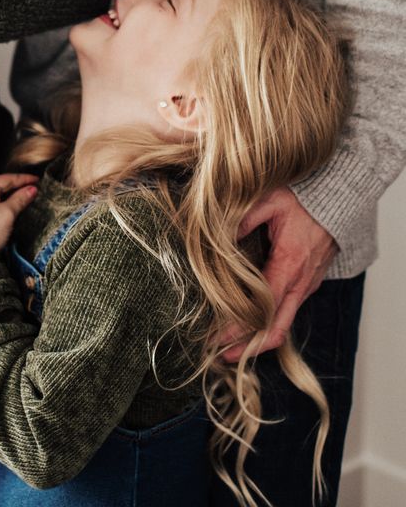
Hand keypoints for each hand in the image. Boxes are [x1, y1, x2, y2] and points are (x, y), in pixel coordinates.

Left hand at [0, 174, 38, 272]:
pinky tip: (6, 207)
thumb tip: (31, 189)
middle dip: (16, 187)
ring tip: (22, 197)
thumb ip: (20, 198)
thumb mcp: (8, 213)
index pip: (7, 178)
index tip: (37, 180)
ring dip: (7, 195)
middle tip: (32, 188)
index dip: (24, 179)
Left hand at [221, 187, 336, 360]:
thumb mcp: (269, 200)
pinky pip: (288, 311)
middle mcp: (301, 282)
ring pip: (284, 324)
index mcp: (290, 264)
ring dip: (258, 339)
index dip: (240, 326)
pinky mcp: (307, 283)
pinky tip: (249, 326)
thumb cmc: (303, 200)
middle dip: (249, 347)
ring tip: (230, 348)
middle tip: (221, 356)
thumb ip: (242, 218)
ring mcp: (306, 285)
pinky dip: (269, 325)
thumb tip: (217, 235)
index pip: (263, 307)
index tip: (217, 339)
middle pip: (277, 329)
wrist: (339, 199)